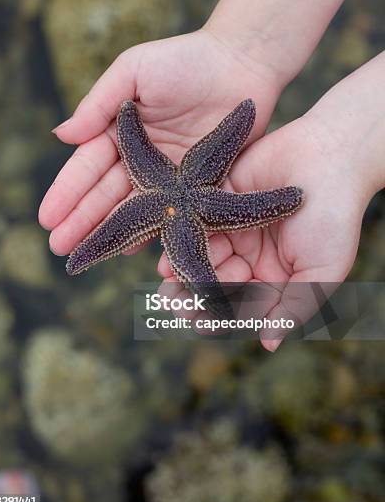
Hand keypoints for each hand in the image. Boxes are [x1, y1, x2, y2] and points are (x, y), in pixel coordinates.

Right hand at [38, 28, 280, 254]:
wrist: (241, 61)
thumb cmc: (184, 59)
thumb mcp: (133, 71)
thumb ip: (98, 103)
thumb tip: (60, 136)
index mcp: (121, 131)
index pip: (88, 167)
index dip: (68, 193)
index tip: (47, 218)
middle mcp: (142, 158)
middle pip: (107, 194)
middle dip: (82, 221)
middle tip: (59, 247)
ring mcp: (170, 175)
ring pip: (135, 209)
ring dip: (111, 233)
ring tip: (88, 256)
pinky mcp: (199, 185)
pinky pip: (173, 212)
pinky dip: (154, 231)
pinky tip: (132, 249)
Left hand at [158, 105, 372, 349]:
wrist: (329, 158)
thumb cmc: (333, 218)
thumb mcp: (321, 270)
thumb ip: (295, 307)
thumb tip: (268, 343)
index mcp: (276, 278)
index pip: (245, 304)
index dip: (224, 316)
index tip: (205, 324)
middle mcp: (251, 257)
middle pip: (217, 284)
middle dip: (197, 298)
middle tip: (178, 307)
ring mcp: (234, 230)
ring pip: (201, 258)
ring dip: (183, 274)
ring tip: (168, 288)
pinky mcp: (218, 202)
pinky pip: (195, 225)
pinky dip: (181, 241)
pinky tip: (168, 257)